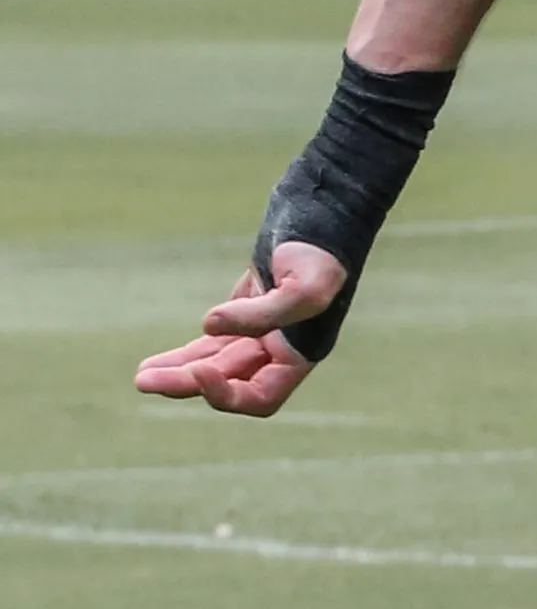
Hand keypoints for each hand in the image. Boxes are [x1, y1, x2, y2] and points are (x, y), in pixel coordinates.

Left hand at [132, 241, 346, 417]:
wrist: (321, 212)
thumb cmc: (320, 253)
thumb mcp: (305, 286)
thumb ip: (263, 314)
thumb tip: (209, 327)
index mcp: (300, 354)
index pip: (260, 396)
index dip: (227, 393)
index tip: (198, 370)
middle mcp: (280, 351)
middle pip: (229, 384)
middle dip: (187, 383)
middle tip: (144, 381)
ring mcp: (260, 332)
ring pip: (214, 366)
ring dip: (179, 374)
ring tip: (142, 376)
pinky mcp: (242, 312)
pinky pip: (210, 345)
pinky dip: (184, 355)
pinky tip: (155, 363)